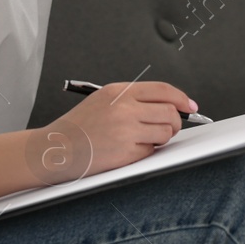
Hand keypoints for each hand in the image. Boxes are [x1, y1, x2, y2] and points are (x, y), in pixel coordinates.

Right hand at [32, 81, 195, 181]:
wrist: (55, 149)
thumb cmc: (79, 127)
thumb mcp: (104, 100)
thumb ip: (134, 99)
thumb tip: (169, 105)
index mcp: (119, 92)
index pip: (163, 90)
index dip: (181, 98)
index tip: (189, 106)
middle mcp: (124, 109)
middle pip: (170, 113)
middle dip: (174, 122)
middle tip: (166, 128)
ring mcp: (126, 131)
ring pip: (165, 133)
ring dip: (160, 138)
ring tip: (141, 139)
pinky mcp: (126, 153)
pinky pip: (151, 151)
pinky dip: (146, 151)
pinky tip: (128, 149)